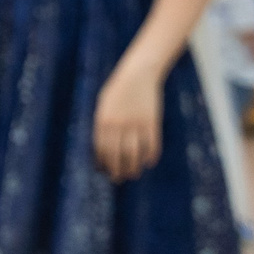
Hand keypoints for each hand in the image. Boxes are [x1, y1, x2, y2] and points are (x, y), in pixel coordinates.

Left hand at [92, 60, 163, 180]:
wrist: (137, 74)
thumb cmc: (117, 92)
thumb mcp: (104, 106)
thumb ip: (103, 126)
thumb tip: (102, 151)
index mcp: (103, 120)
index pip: (101, 149)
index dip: (103, 163)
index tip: (105, 171)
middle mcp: (118, 124)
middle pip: (117, 154)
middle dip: (117, 170)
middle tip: (119, 178)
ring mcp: (136, 123)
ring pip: (134, 153)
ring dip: (134, 167)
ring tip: (133, 173)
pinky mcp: (152, 122)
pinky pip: (152, 145)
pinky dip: (150, 156)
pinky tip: (148, 161)